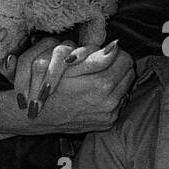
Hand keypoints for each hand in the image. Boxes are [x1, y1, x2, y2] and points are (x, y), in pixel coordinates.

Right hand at [0, 37, 134, 134]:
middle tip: (103, 64)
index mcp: (101, 85)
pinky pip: (119, 103)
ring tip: (98, 78)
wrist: (38, 117)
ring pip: (126, 88)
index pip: (126, 60)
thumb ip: (95, 57)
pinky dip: (112, 96)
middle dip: (119, 66)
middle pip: (130, 74)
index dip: (116, 53)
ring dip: (116, 81)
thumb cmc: (50, 88)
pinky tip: (95, 93)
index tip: (104, 53)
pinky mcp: (107, 123)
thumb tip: (116, 46)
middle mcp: (110, 102)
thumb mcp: (68, 68)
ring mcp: (109, 115)